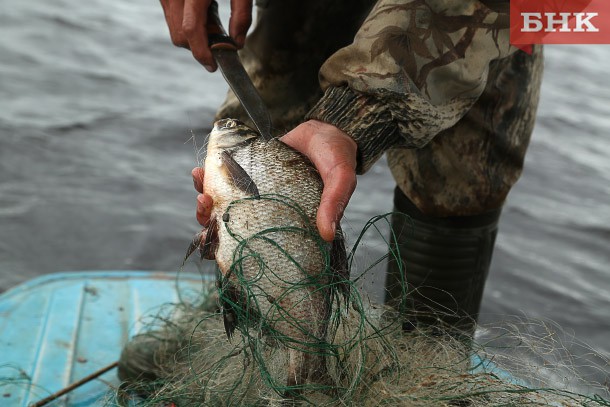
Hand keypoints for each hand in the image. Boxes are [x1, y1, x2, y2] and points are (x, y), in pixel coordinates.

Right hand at [160, 0, 252, 70]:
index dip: (202, 53)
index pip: (190, 31)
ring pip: (174, 30)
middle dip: (200, 46)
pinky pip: (172, 19)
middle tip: (222, 39)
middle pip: (180, 36)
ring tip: (214, 18)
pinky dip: (189, 25)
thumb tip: (236, 43)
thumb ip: (242, 15)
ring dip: (195, 36)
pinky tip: (205, 12)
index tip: (213, 66)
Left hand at [192, 120, 356, 242]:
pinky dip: (210, 176)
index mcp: (289, 223)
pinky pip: (226, 178)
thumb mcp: (340, 180)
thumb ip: (333, 203)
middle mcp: (270, 211)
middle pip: (233, 226)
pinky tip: (201, 171)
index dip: (233, 250)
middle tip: (205, 206)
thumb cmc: (339, 158)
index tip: (215, 242)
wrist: (329, 130)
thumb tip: (327, 235)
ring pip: (225, 203)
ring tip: (201, 188)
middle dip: (210, 221)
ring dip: (206, 199)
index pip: (258, 245)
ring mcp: (258, 192)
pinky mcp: (250, 171)